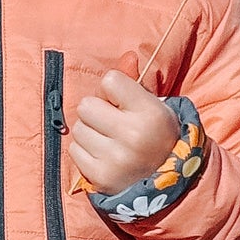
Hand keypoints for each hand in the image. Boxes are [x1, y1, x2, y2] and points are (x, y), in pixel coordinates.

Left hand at [69, 66, 178, 196]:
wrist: (166, 183)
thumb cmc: (155, 136)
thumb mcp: (153, 107)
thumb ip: (135, 82)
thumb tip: (127, 56)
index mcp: (150, 113)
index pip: (109, 80)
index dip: (113, 90)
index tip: (123, 103)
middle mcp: (133, 136)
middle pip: (86, 105)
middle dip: (96, 112)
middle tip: (112, 123)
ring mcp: (115, 159)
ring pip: (78, 129)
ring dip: (90, 132)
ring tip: (109, 141)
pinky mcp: (100, 177)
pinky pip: (74, 151)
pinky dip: (85, 152)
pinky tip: (103, 156)